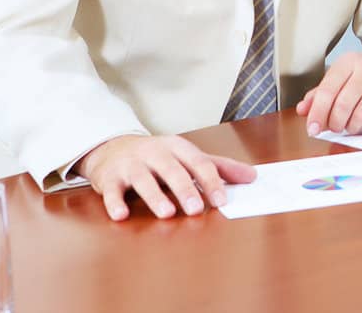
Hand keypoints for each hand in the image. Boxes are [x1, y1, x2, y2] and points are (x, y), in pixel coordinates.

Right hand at [77, 134, 255, 221]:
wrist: (113, 148)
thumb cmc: (158, 156)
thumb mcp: (187, 156)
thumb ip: (218, 167)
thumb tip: (252, 176)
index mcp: (177, 147)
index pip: (198, 162)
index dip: (210, 181)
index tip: (221, 201)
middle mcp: (154, 152)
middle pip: (171, 169)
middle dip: (184, 189)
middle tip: (196, 209)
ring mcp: (131, 164)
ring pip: (143, 179)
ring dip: (154, 196)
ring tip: (167, 213)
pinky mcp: (109, 178)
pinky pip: (111, 190)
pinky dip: (115, 202)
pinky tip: (121, 215)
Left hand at [296, 53, 361, 136]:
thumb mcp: (340, 80)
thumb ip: (319, 95)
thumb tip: (303, 109)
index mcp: (349, 62)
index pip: (327, 91)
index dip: (317, 113)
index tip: (313, 129)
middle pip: (342, 106)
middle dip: (335, 123)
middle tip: (335, 126)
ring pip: (359, 118)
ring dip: (351, 128)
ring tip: (352, 122)